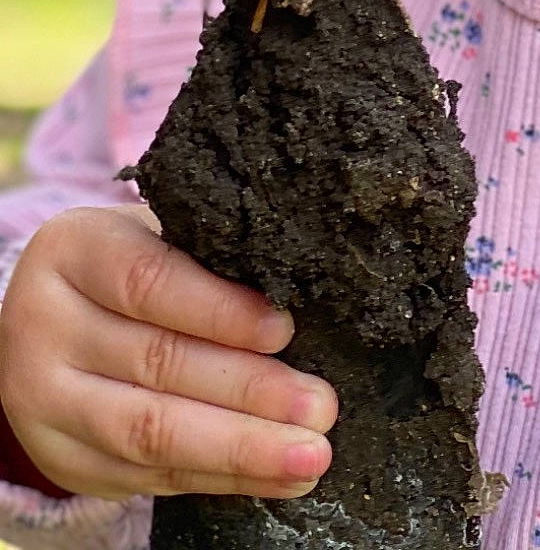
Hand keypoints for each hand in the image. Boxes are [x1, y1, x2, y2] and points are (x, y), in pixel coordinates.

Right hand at [0, 206, 335, 501]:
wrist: (51, 319)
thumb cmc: (133, 264)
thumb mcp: (157, 238)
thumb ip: (212, 265)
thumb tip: (293, 322)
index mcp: (73, 252)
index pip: (149, 282)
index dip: (220, 310)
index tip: (284, 330)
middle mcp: (45, 326)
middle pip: (156, 363)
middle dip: (248, 390)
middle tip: (319, 407)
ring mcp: (43, 401)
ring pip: (149, 432)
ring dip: (239, 448)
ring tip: (307, 456)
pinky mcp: (63, 458)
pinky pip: (145, 476)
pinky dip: (216, 478)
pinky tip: (271, 475)